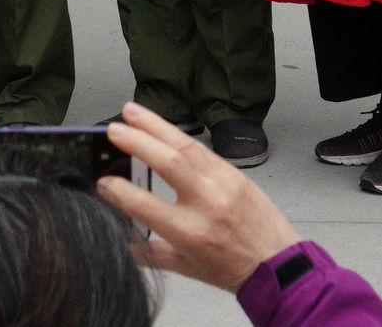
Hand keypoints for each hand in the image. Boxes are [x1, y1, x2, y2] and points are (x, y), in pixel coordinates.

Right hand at [98, 102, 301, 293]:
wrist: (278, 264)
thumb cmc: (235, 269)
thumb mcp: (187, 267)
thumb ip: (153, 253)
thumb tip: (127, 244)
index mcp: (190, 232)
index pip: (144, 205)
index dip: (119, 190)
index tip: (103, 181)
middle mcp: (206, 203)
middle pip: (167, 162)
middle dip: (137, 141)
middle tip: (114, 129)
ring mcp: (223, 184)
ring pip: (185, 146)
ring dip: (156, 125)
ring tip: (132, 111)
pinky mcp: (235, 173)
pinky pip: (203, 149)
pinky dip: (179, 135)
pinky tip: (163, 126)